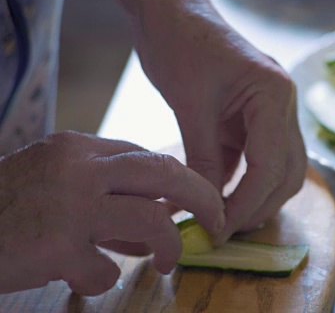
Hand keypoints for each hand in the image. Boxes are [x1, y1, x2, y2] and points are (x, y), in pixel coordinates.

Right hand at [0, 132, 224, 295]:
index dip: (183, 182)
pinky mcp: (56, 248)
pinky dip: (101, 279)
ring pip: (151, 222)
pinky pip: (105, 270)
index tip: (198, 203)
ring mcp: (69, 206)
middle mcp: (79, 169)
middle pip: (165, 174)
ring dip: (169, 247)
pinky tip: (82, 278)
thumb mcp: (56, 187)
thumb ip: (107, 200)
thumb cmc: (6, 210)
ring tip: (168, 263)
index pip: (149, 157)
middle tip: (218, 222)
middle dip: (203, 198)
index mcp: (78, 148)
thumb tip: (158, 229)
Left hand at [133, 0, 306, 243]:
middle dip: (258, 206)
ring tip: (223, 221)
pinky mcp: (254, 120)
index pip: (271, 164)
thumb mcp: (188, 104)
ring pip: (279, 171)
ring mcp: (272, 113)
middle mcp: (283, 105)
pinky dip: (239, 183)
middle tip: (223, 232)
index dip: (247, 204)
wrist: (171, 12)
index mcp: (274, 94)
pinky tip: (217, 199)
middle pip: (287, 173)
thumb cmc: (179, 43)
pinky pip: (255, 160)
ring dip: (255, 198)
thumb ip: (201, 159)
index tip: (219, 229)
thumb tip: (204, 210)